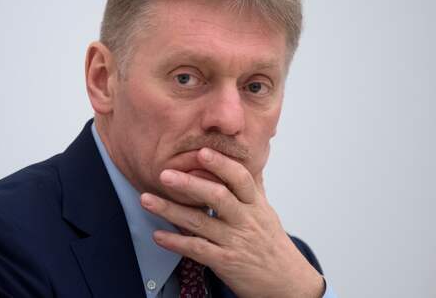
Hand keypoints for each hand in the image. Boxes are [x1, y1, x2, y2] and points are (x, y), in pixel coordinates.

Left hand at [140, 148, 324, 297]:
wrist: (288, 284)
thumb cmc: (273, 245)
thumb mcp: (267, 212)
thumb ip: (254, 186)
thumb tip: (250, 160)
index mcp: (256, 205)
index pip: (241, 178)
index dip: (221, 164)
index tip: (201, 152)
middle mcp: (245, 221)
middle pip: (218, 197)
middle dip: (190, 184)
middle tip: (165, 174)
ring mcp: (235, 242)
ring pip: (201, 222)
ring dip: (171, 210)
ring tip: (147, 199)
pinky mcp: (225, 262)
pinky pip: (197, 250)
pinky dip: (176, 242)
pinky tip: (158, 235)